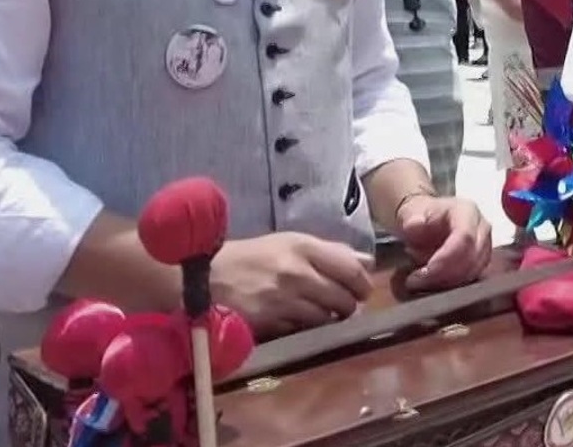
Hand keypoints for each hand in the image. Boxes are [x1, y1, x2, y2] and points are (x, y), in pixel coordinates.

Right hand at [210, 232, 374, 337]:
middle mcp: (297, 272)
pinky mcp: (270, 323)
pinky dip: (305, 328)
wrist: (205, 277)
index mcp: (303, 247)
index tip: (362, 291)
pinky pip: (302, 330)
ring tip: (320, 313)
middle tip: (344, 306)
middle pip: (343, 298)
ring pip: (326, 317)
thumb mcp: (290, 243)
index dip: (363, 284)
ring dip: (329, 319)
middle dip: (349, 305)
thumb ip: (330, 251)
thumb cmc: (253, 257)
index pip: (351, 269)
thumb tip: (367, 261)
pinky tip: (297, 320)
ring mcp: (284, 300)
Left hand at [396, 194, 492, 291]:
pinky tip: (433, 284)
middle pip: (473, 257)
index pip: (465, 236)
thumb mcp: (410, 212)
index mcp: (466, 210)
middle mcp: (481, 227)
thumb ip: (412, 217)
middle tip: (418, 280)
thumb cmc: (420, 216)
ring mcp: (484, 245)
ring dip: (447, 282)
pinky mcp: (481, 261)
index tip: (427, 269)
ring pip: (474, 271)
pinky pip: (471, 278)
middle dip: (445, 274)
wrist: (425, 221)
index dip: (447, 256)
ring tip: (421, 282)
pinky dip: (451, 285)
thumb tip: (415, 224)